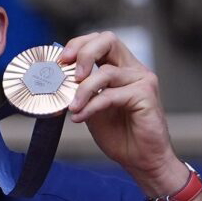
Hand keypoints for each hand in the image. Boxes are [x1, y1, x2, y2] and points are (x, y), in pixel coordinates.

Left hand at [60, 32, 189, 195]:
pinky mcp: (145, 95)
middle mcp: (133, 69)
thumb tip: (56, 78)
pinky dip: (91, 106)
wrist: (141, 160)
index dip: (79, 44)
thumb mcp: (91, 106)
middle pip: (108, 40)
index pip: (100, 41)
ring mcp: (142, 80)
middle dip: (83, 52)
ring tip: (71, 107)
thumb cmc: (118, 134)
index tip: (61, 59)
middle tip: (69, 72)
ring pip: (106, 73)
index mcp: (121, 67)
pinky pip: (110, 95)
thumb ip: (80, 90)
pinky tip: (79, 117)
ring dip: (82, 91)